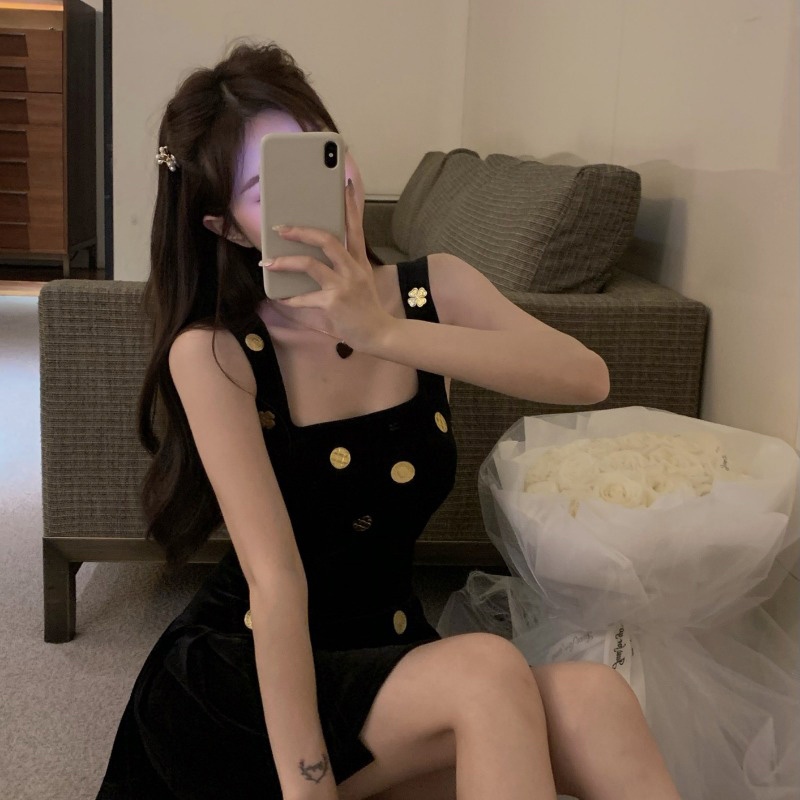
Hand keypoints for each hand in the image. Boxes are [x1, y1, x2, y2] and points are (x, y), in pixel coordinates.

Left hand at [266, 180, 395, 351]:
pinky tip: (281, 298)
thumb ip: (344, 267)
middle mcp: (352, 269)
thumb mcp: (361, 281)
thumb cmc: (366, 309)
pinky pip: (305, 297)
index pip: (355, 227)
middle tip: (280, 228)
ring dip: (285, 262)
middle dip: (301, 231)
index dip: (350, 206)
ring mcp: (343, 285)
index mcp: (359, 261)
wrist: (380, 334)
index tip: (344, 185)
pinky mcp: (333, 302)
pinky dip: (290, 299)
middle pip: (327, 239)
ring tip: (268, 262)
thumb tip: (314, 258)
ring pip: (310, 264)